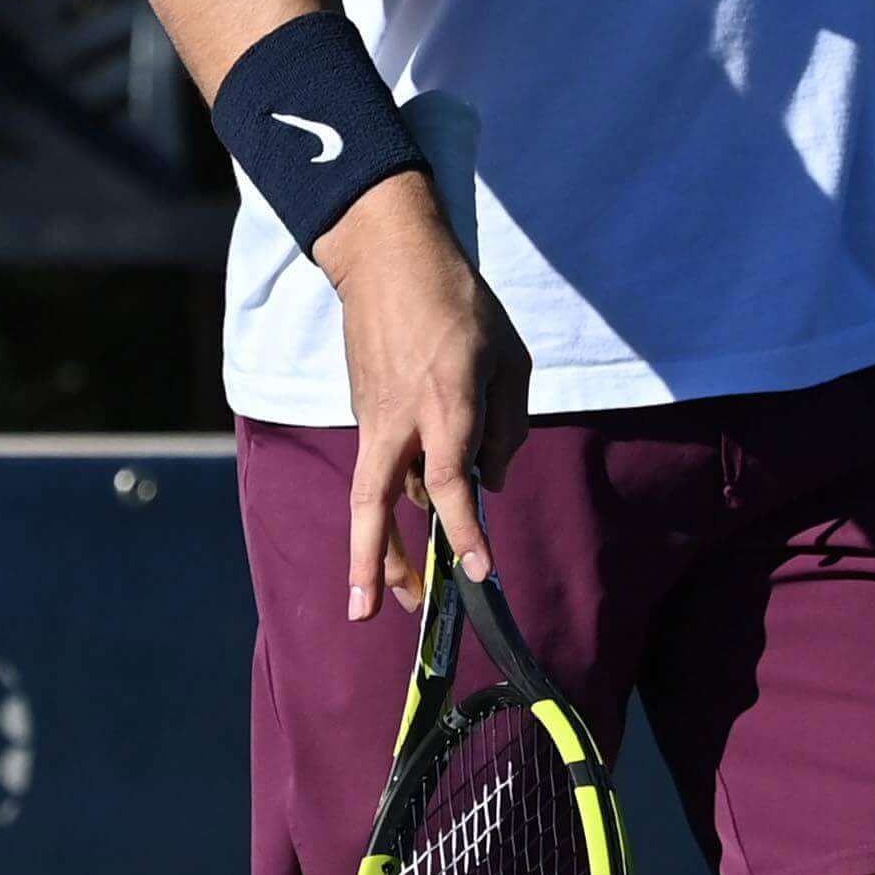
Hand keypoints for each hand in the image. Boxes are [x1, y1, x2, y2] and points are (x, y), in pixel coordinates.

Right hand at [308, 175, 532, 618]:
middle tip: (377, 613)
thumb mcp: (510, 358)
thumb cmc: (461, 304)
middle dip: (374, 562)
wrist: (388, 261)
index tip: (478, 571)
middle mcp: (400, 419)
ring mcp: (374, 417)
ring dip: (378, 546)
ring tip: (392, 595)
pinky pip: (384, 466)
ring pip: (371, 495)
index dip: (464, 532)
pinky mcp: (364, 412)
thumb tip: (489, 482)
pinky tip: (416, 515)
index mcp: (445, 404)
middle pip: (374, 504)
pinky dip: (397, 496)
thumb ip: (507, 425)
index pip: (451, 484)